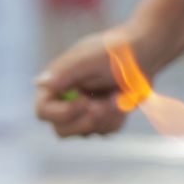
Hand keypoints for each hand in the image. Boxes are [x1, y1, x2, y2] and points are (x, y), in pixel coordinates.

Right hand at [34, 0, 183, 137]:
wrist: (144, 53)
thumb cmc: (115, 51)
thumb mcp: (87, 59)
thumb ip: (64, 72)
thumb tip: (39, 83)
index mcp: (56, 82)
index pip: (43, 112)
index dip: (62, 113)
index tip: (85, 101)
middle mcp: (65, 99)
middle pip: (62, 130)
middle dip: (87, 120)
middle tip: (105, 105)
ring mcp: (83, 111)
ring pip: (86, 132)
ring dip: (106, 117)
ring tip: (118, 96)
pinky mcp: (102, 117)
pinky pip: (105, 131)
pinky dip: (116, 119)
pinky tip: (123, 101)